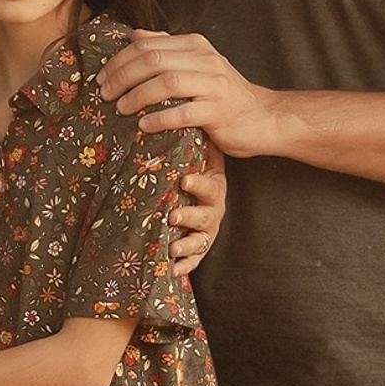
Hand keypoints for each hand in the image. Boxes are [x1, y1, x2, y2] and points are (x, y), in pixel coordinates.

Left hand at [100, 29, 279, 157]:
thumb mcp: (195, 65)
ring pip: (167, 82)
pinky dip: (159, 118)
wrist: (262, 117)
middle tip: (104, 94)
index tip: (100, 78)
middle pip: (153, 60)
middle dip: (121, 76)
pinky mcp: (219, 111)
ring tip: (120, 108)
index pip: (147, 45)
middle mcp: (205, 59)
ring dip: (137, 96)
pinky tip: (143, 125)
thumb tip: (134, 35)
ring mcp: (214, 84)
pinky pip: (183, 113)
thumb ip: (166, 49)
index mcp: (194, 45)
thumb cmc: (221, 95)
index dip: (118, 60)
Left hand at [172, 147, 225, 276]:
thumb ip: (195, 144)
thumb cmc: (192, 174)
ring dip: (186, 244)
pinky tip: (172, 270)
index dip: (198, 184)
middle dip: (189, 216)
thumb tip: (182, 115)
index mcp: (213, 188)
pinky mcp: (197, 250)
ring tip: (171, 247)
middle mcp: (212, 211)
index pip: (209, 186)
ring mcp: (205, 232)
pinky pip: (193, 260)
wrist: (197, 197)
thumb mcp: (197, 159)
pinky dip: (183, 266)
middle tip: (172, 215)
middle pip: (206, 216)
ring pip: (200, 240)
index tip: (184, 180)